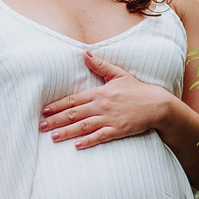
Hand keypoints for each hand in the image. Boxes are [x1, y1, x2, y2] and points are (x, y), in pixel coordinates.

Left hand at [40, 50, 171, 148]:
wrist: (157, 105)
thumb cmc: (137, 90)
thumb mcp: (118, 74)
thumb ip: (100, 65)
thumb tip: (84, 52)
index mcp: (100, 92)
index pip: (73, 99)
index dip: (58, 105)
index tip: (44, 111)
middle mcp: (102, 106)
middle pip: (74, 114)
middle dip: (56, 120)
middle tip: (41, 126)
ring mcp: (110, 119)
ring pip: (83, 126)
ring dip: (67, 132)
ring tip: (53, 137)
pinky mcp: (118, 130)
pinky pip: (100, 137)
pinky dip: (88, 141)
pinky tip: (77, 146)